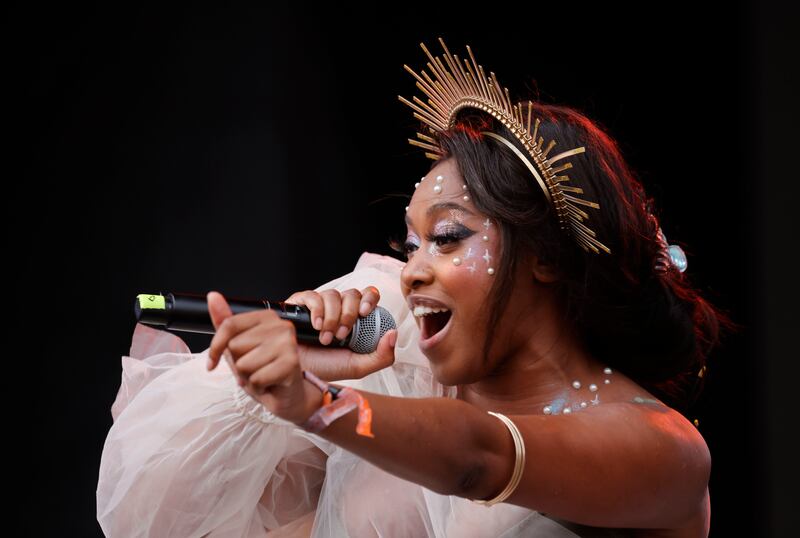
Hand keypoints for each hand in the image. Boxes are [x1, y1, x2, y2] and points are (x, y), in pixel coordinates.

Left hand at [205, 291, 318, 424]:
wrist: (288, 396)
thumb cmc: (263, 370)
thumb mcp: (238, 347)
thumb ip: (225, 322)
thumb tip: (213, 296)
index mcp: (267, 317)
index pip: (229, 325)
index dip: (216, 347)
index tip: (211, 362)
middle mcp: (281, 325)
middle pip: (235, 346)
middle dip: (239, 364)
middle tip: (255, 368)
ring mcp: (288, 342)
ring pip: (244, 364)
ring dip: (248, 378)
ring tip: (263, 375)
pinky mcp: (291, 362)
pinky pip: (256, 378)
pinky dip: (258, 387)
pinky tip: (270, 384)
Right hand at [285, 287, 397, 380]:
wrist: (297, 374)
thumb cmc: (325, 369)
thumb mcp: (359, 367)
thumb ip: (382, 356)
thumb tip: (394, 333)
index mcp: (355, 320)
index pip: (368, 295)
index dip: (369, 298)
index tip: (364, 312)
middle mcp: (339, 309)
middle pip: (352, 293)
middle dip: (348, 314)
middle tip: (341, 335)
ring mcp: (320, 305)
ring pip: (333, 294)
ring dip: (332, 317)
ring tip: (326, 338)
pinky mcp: (300, 305)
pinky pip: (313, 296)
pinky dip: (317, 310)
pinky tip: (315, 326)